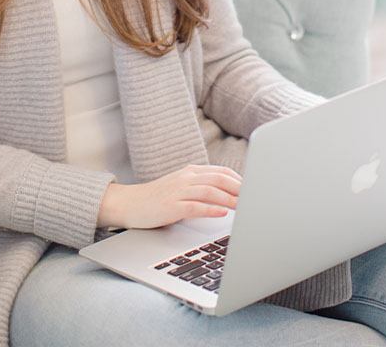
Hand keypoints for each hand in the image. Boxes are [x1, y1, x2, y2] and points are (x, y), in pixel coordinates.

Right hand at [97, 164, 241, 229]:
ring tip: (244, 206)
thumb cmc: (159, 198)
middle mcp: (186, 178)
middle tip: (255, 198)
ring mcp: (177, 191)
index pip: (221, 172)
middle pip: (218, 179)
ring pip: (209, 191)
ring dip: (229, 199)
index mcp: (190, 172)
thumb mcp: (182, 186)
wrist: (130, 203)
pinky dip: (210, 209)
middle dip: (239, 188)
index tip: (254, 189)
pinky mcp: (170, 206)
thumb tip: (229, 194)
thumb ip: (202, 187)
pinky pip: (193, 206)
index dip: (239, 180)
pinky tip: (222, 213)